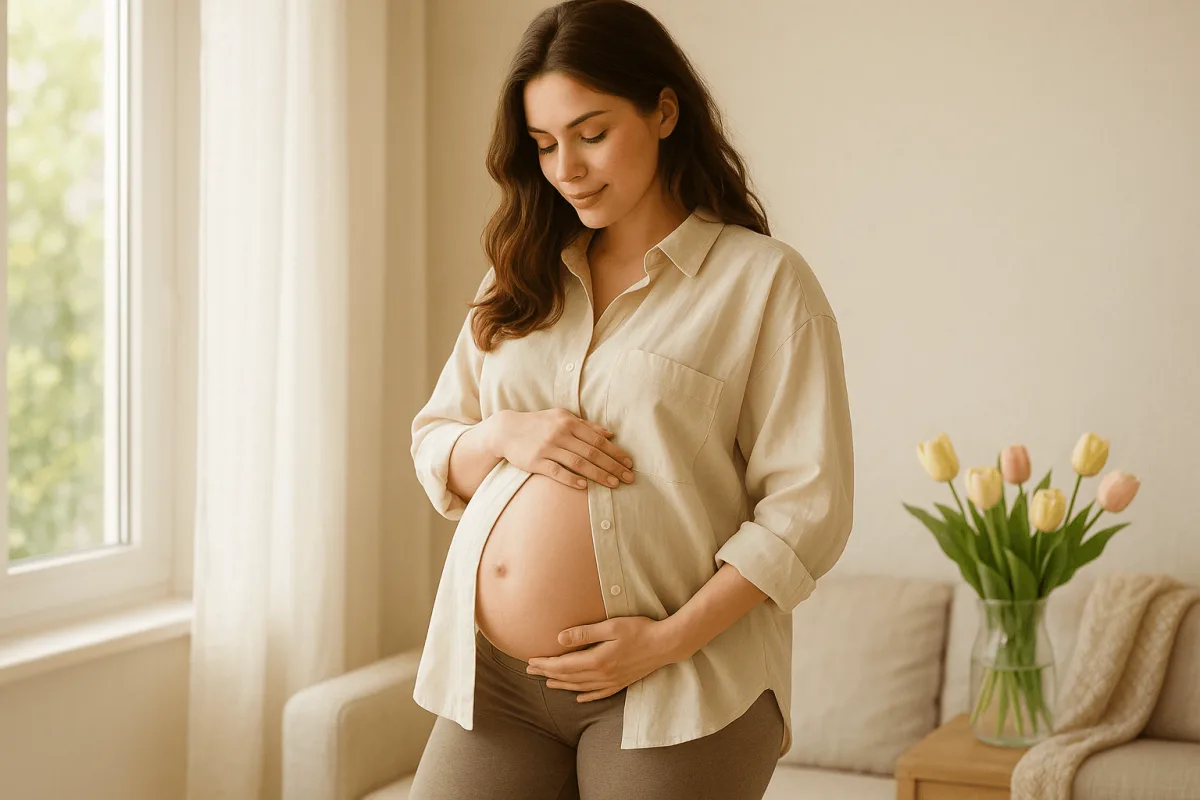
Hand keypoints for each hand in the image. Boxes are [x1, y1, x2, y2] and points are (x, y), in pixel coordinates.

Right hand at [491, 408, 635, 489]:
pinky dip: (571, 479)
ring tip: (613, 484)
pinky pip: (556, 472)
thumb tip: (610, 434)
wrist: (507, 430)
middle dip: (612, 466)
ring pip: (578, 463)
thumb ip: (586, 425)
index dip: (615, 452)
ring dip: (598, 474)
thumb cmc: (539, 424)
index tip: (629, 464)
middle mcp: (560, 434)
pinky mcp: (535, 461)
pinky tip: (584, 486)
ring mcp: (547, 448)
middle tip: (629, 478)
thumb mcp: (562, 418)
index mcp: (569, 422)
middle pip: (591, 452)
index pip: (597, 440)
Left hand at [525, 616, 680, 701]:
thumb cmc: (639, 630)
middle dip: (548, 673)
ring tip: (548, 682)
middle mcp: (602, 675)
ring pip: (581, 686)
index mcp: (597, 660)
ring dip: (562, 684)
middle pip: (569, 677)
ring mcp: (612, 681)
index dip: (545, 664)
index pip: (563, 665)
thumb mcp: (611, 626)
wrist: (666, 644)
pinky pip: (599, 694)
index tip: (531, 660)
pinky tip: (579, 697)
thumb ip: (584, 632)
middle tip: (531, 670)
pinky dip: (586, 696)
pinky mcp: (622, 683)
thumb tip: (559, 639)